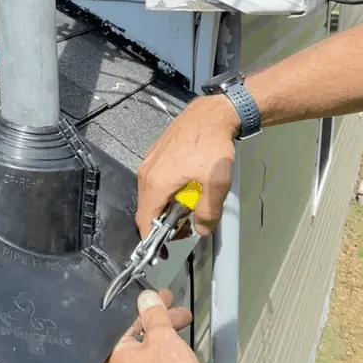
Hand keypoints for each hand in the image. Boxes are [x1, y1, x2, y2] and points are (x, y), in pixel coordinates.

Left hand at [104, 289, 216, 362]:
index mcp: (117, 356)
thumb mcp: (163, 340)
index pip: (128, 322)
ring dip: (178, 352)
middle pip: (145, 340)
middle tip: (180, 315)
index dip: (147, 306)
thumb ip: (155, 317)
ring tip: (192, 353)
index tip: (161, 297)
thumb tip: (147, 299)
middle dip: (166, 326)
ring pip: (161, 360)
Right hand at [136, 95, 239, 236]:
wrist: (213, 113)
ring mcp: (149, 161)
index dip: (152, 239)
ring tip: (190, 204)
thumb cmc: (212, 144)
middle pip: (148, 208)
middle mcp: (147, 172)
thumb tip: (201, 229)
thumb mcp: (217, 184)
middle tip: (187, 225)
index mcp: (156, 182)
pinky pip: (155, 180)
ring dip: (167, 205)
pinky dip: (167, 190)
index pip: (145, 220)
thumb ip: (208, 212)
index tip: (162, 250)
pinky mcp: (156, 153)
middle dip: (164, 222)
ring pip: (152, 194)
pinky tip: (186, 186)